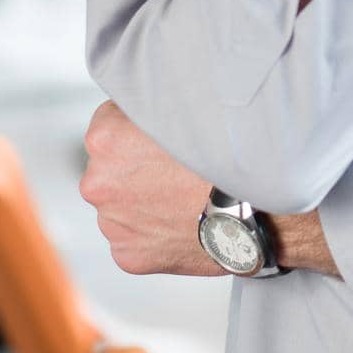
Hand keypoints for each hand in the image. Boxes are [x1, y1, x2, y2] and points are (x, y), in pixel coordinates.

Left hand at [79, 100, 223, 275]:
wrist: (255, 211)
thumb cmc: (226, 153)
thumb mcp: (187, 103)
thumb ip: (154, 100)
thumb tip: (147, 96)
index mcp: (105, 139)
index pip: (109, 121)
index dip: (139, 125)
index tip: (164, 133)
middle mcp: (97, 183)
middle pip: (112, 166)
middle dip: (136, 164)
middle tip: (178, 165)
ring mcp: (112, 224)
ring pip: (124, 202)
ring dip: (145, 198)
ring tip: (186, 195)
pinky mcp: (127, 255)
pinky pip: (136, 236)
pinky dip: (155, 230)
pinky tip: (184, 220)